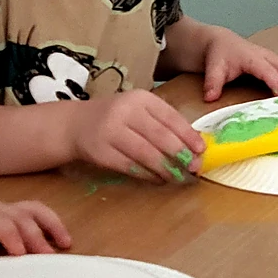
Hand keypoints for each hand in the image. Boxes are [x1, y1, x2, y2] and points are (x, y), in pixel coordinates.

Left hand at [0, 192, 70, 255]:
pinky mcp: (6, 210)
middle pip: (21, 217)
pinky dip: (49, 223)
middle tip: (49, 257)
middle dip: (36, 236)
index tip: (20, 255)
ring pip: (33, 209)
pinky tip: (60, 238)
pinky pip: (33, 211)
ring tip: (66, 243)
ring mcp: (2, 207)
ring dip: (51, 225)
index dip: (11, 237)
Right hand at [67, 91, 203, 180]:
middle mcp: (125, 112)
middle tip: (194, 167)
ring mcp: (110, 132)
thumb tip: (193, 145)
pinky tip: (159, 179)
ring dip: (166, 168)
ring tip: (179, 177)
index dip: (188, 135)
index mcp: (140, 99)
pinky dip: (148, 175)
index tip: (201, 150)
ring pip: (146, 153)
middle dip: (180, 154)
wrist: (75, 125)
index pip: (170, 117)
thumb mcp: (139, 111)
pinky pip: (130, 166)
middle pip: (160, 136)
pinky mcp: (101, 152)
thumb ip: (163, 123)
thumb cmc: (116, 118)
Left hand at [200, 27, 277, 102]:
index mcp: (252, 57)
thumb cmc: (219, 55)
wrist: (220, 41)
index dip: (277, 83)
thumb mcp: (213, 68)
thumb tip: (210, 98)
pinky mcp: (276, 62)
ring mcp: (273, 58)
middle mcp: (266, 56)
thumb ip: (212, 83)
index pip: (268, 71)